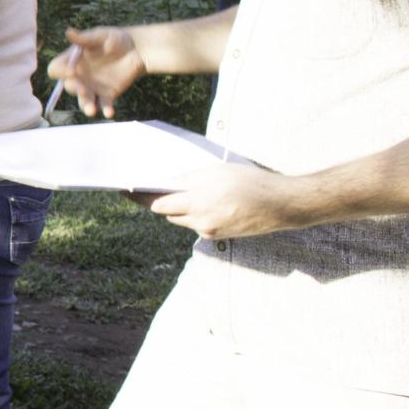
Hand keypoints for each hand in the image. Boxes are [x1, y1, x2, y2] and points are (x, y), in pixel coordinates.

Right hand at [50, 26, 143, 118]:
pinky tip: (110, 112)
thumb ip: (85, 38)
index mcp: (72, 61)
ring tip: (91, 110)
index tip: (71, 70)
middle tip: (83, 88)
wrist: (137, 50)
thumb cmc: (115, 39)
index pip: (56, 69)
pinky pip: (103, 105)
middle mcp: (79, 76)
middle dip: (75, 88)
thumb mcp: (101, 35)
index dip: (60, 71)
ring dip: (86, 105)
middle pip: (69, 86)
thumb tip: (69, 32)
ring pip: (83, 100)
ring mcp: (92, 87)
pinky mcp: (107, 95)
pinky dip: (105, 110)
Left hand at [147, 164, 303, 239]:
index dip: (139, 196)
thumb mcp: (217, 171)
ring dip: (176, 208)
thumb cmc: (251, 182)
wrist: (283, 205)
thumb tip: (167, 181)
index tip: (124, 190)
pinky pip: (197, 224)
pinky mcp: (219, 236)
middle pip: (167, 213)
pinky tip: (200, 202)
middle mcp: (201, 221)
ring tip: (175, 193)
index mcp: (198, 203)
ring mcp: (210, 231)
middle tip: (145, 188)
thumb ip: (189, 178)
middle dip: (157, 201)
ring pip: (182, 219)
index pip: (157, 203)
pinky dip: (193, 214)